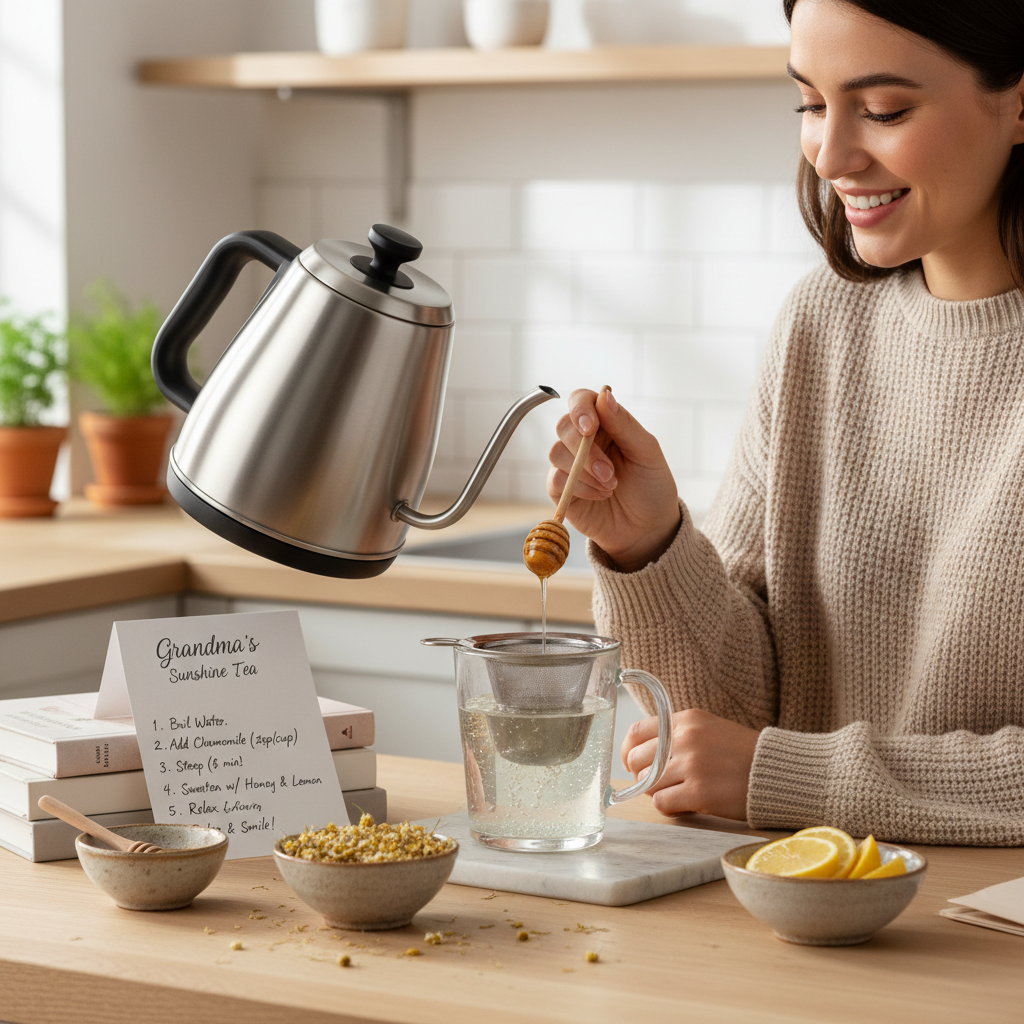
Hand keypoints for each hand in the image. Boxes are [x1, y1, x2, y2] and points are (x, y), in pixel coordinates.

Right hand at [546, 387, 680, 571]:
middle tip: (610, 473)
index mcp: (605, 423)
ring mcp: (570, 464)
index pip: (581, 400)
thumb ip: (625, 424)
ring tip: (611, 486)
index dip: (580, 408)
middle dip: (586, 450)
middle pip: (564, 425)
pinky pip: (556, 480)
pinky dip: (580, 488)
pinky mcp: (561, 489)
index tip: (591, 427)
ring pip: (556, 452)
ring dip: (585, 471)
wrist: (647, 529)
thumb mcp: (647, 453)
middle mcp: (583, 440)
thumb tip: (605, 395)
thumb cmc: (651, 487)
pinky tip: (600, 496)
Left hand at [622, 709, 759, 821]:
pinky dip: (670, 807)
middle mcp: (685, 738)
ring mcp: (691, 765)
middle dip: (642, 776)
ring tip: (677, 794)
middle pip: (638, 760)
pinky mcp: (699, 792)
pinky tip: (686, 805)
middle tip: (656, 785)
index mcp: (686, 720)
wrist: (778, 771)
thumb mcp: (710, 729)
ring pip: (648, 784)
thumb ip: (678, 735)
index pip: (637, 732)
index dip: (629, 752)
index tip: (632, 764)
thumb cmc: (743, 753)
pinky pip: (663, 803)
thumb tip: (645, 754)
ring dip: (658, 793)